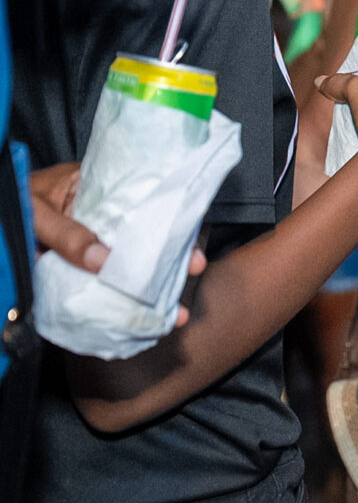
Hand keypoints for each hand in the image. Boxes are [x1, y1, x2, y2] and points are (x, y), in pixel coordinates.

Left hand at [30, 162, 206, 319]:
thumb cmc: (5, 202)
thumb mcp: (33, 211)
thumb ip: (65, 232)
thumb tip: (102, 260)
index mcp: (95, 186)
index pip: (147, 198)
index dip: (174, 220)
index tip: (190, 243)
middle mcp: (100, 213)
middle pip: (148, 233)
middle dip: (174, 258)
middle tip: (194, 272)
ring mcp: (90, 242)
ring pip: (132, 261)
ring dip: (153, 286)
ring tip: (171, 311)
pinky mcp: (76, 267)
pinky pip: (106, 281)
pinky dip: (122, 299)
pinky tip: (137, 316)